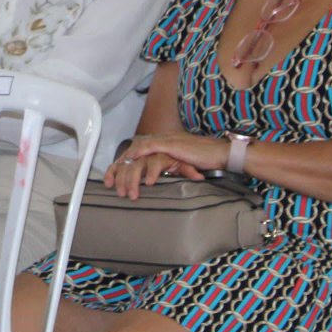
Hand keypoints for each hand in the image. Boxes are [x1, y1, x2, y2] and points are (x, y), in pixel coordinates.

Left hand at [105, 134, 225, 197]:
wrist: (220, 152)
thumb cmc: (202, 159)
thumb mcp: (179, 164)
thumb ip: (166, 169)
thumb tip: (152, 180)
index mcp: (158, 144)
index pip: (133, 153)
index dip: (120, 165)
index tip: (110, 181)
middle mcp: (159, 139)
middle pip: (131, 153)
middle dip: (120, 171)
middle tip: (114, 188)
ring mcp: (165, 140)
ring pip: (139, 153)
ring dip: (132, 174)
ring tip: (129, 192)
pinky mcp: (174, 144)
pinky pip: (155, 151)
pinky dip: (149, 166)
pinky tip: (146, 180)